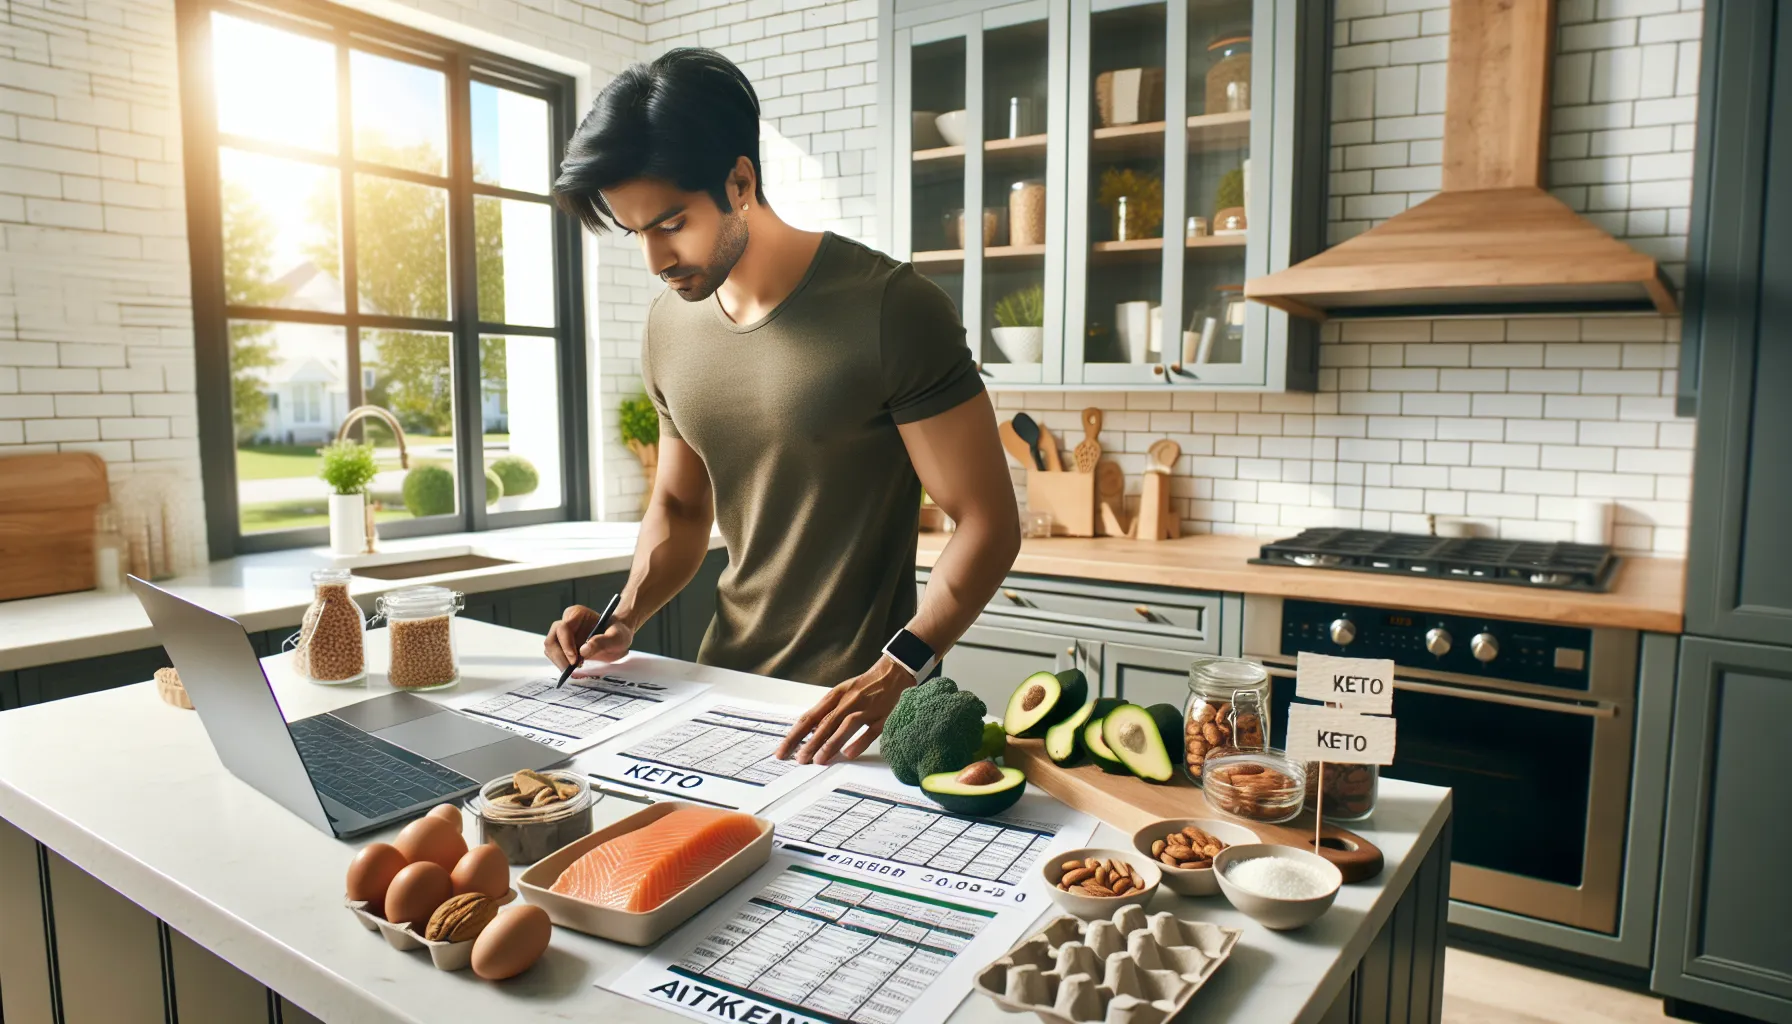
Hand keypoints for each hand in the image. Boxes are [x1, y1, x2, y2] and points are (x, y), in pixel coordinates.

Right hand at [544, 604, 634, 670]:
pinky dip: (561, 664)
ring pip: (550, 649)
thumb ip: (602, 642)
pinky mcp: (562, 646)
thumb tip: (583, 651)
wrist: (617, 639)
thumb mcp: (617, 637)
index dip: (566, 645)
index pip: (563, 628)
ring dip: (560, 661)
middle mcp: (566, 622)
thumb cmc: (618, 634)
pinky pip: (554, 656)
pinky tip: (573, 668)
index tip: (575, 659)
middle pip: (552, 640)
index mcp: (577, 614)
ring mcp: (562, 635)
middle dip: (560, 656)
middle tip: (572, 669)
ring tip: (576, 668)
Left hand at [776, 657, 915, 765]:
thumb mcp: (841, 693)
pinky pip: (870, 731)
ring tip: (819, 760)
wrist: (893, 673)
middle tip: (799, 759)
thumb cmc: (864, 686)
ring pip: (845, 726)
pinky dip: (859, 742)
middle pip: (824, 723)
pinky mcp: (882, 716)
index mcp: (835, 696)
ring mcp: (866, 709)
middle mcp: (848, 701)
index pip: (809, 718)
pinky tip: (849, 754)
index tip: (782, 750)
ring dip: (830, 743)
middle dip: (810, 743)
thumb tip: (809, 734)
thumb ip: (827, 712)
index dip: (794, 735)